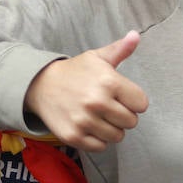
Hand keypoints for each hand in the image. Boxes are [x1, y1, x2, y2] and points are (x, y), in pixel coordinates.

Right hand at [23, 31, 147, 151]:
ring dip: (111, 128)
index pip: (141, 104)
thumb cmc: (75, 72)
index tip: (122, 97)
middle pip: (131, 122)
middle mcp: (98, 102)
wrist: (41, 85)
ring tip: (99, 116)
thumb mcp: (97, 57)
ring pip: (117, 136)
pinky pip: (101, 147)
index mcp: (109, 82)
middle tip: (109, 107)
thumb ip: (120, 49)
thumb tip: (136, 35)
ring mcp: (85, 121)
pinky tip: (90, 126)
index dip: (134, 101)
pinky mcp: (74, 136)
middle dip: (123, 115)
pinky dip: (98, 139)